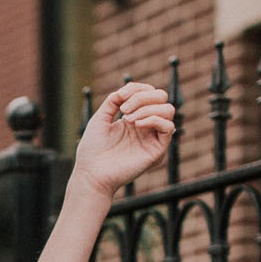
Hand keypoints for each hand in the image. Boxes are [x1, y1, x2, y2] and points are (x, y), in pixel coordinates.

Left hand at [74, 80, 176, 199]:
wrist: (91, 172)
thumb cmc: (93, 149)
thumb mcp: (100, 117)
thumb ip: (114, 100)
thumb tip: (126, 90)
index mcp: (133, 117)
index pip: (148, 92)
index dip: (136, 89)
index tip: (119, 98)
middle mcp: (146, 126)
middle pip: (161, 97)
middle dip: (142, 96)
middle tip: (124, 110)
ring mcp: (152, 137)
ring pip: (168, 109)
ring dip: (147, 108)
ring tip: (128, 120)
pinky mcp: (157, 150)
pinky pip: (168, 127)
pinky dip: (154, 119)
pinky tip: (137, 125)